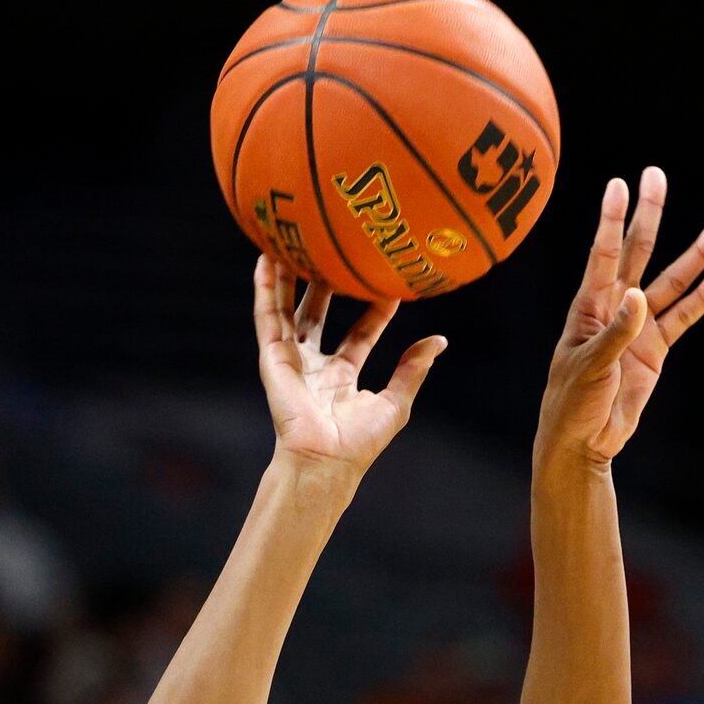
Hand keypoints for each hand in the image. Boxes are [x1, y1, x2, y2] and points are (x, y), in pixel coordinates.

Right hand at [254, 256, 445, 485]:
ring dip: (288, 278)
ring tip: (292, 243)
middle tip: (334, 254)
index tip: (386, 284)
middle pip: (318, 315)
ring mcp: (291, 360)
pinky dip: (264, 288)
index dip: (373, 311)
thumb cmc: (359, 442)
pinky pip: (267, 316)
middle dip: (323, 286)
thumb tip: (439, 341)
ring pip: (288, 309)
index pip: (360, 335)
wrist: (326, 460)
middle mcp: (315, 365)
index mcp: (342, 377)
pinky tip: (265, 259)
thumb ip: (413, 370)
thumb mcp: (395, 402)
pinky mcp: (272, 357)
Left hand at [538, 168, 703, 466]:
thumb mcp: (589, 368)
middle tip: (657, 176)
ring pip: (671, 282)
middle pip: (637, 252)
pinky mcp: (655, 349)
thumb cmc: (572, 402)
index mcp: (588, 306)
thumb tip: (638, 297)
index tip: (620, 185)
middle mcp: (614, 306)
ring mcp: (638, 326)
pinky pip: (684, 318)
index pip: (603, 254)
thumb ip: (615, 333)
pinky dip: (703, 299)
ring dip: (695, 255)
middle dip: (649, 215)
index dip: (612, 220)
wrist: (583, 440)